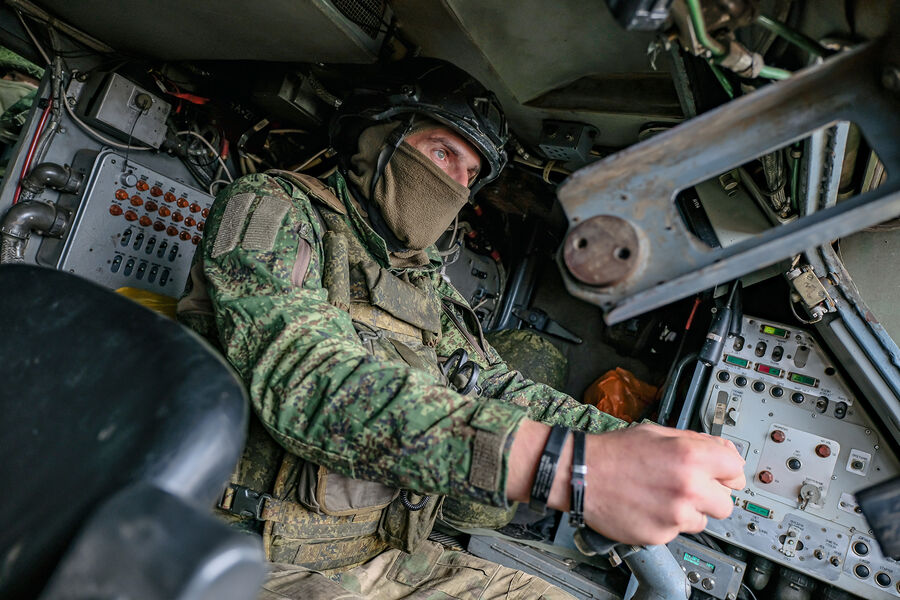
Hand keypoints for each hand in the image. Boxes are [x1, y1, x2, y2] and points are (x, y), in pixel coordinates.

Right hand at [578, 423, 744, 545]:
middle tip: (690, 488)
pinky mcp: (660, 535)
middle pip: (726, 503)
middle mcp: (687, 487)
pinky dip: (666, 522)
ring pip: (703, 521)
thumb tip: (724, 451)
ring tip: (662, 496)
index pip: (736, 469)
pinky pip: (677, 532)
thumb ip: (696, 441)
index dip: (728, 471)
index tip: (723, 475)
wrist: (581, 474)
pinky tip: (648, 507)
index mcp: (690, 456)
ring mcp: (675, 514)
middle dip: (711, 496)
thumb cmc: (615, 452)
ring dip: (689, 511)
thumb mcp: (658, 433)